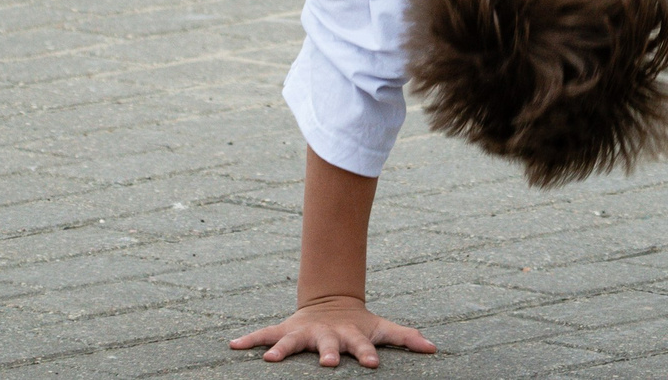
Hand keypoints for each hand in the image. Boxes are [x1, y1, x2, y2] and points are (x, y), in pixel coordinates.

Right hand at [230, 297, 434, 367]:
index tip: (372, 364)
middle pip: (327, 345)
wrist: (331, 302)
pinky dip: (249, 339)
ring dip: (281, 349)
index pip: (362, 346)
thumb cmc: (359, 325)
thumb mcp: (382, 329)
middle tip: (328, 364)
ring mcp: (304, 332)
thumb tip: (434, 347)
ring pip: (290, 341)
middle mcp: (326, 335)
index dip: (368, 354)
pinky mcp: (286, 331)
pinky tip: (233, 346)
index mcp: (351, 336)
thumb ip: (405, 337)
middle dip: (328, 355)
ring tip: (269, 358)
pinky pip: (264, 334)